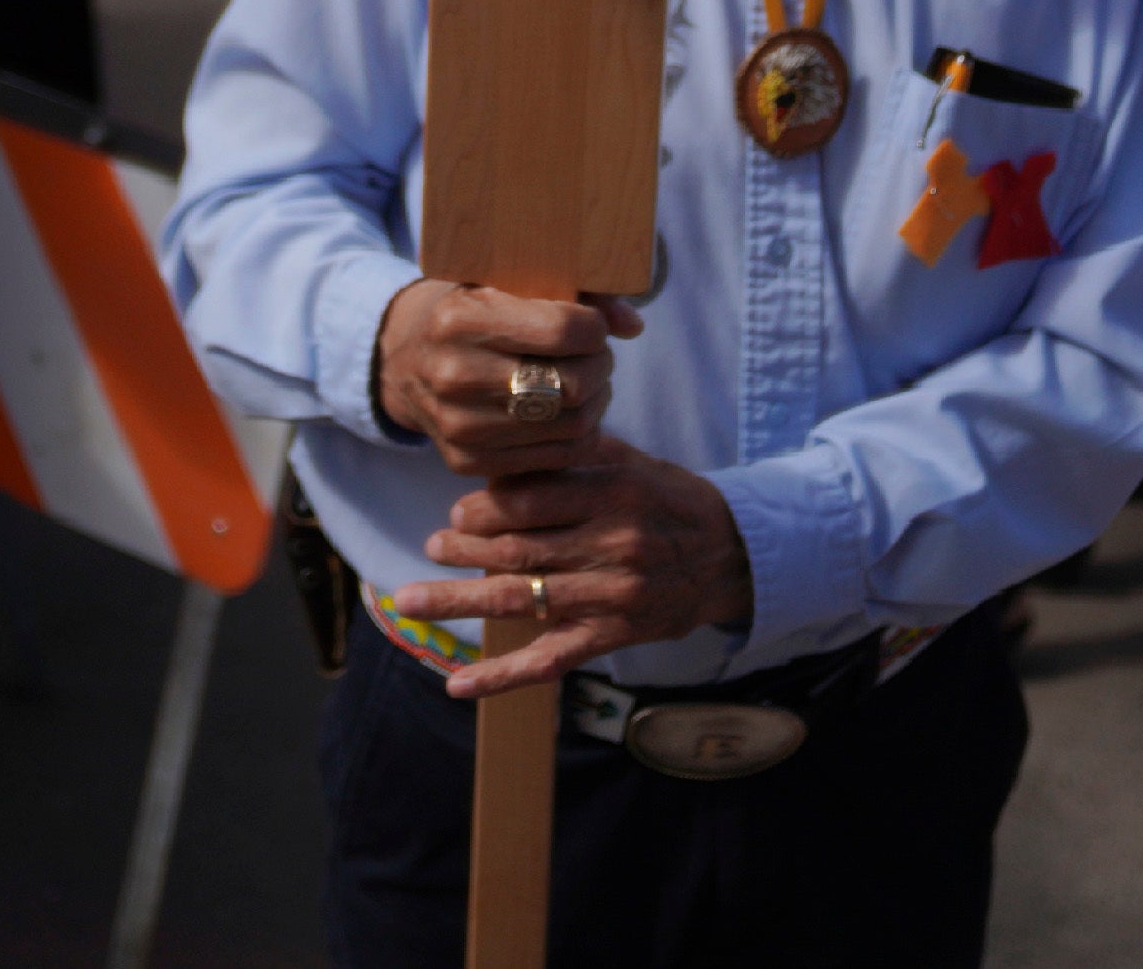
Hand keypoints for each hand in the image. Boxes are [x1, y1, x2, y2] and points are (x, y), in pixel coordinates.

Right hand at [373, 278, 640, 475]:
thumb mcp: (508, 282)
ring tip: (586, 381)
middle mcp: (453, 376)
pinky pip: (556, 457)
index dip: (594, 329)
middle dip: (600, 366)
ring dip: (595, 401)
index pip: (562, 331)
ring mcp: (457, 426)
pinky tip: (569, 410)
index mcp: (459, 319)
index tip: (591, 326)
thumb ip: (577, 293)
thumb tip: (633, 326)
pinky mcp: (466, 463)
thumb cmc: (473, 311)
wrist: (406, 359)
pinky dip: (578, 434)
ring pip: (570, 424)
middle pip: (570, 385)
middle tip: (595, 355)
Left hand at [391, 436, 756, 698]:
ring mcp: (611, 597)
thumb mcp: (631, 462)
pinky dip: (500, 675)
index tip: (458, 511)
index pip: (532, 501)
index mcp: (614, 493)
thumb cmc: (668, 501)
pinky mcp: (612, 637)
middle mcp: (612, 545)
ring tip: (411, 601)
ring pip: (523, 601)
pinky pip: (549, 661)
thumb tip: (503, 458)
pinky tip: (456, 684)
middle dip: (464, 550)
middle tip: (432, 546)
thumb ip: (574, 457)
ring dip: (460, 602)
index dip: (485, 508)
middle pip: (519, 550)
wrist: (730, 555)